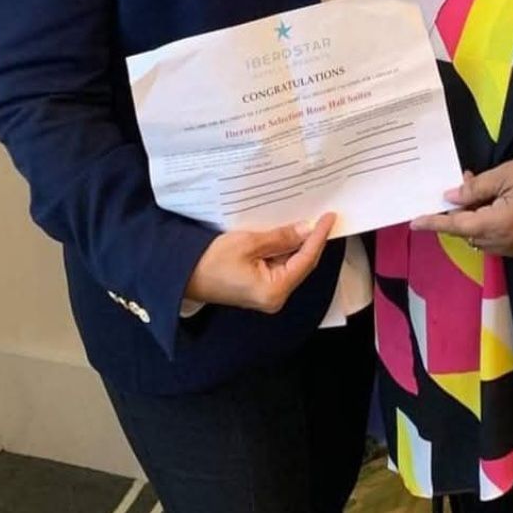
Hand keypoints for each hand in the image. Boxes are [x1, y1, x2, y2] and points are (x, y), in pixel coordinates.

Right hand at [184, 214, 335, 312]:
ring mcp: (267, 294)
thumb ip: (281, 237)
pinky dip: (285, 249)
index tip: (329, 217)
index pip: (306, 259)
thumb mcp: (249, 243)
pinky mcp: (259, 288)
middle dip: (312, 240)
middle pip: (302, 264)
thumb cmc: (211, 260)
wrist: (183, 276)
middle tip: (323, 216)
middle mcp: (275, 297)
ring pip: (291, 264)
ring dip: (299, 244)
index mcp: (274, 290)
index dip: (319, 237)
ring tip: (310, 219)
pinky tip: (289, 232)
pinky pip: (279, 266)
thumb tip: (306, 229)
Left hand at [411, 161, 512, 256]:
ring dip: (471, 215)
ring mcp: (511, 247)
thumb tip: (451, 197)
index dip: (433, 222)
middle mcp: (500, 243)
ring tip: (478, 185)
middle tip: (463, 181)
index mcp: (496, 225)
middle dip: (457, 210)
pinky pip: (491, 236)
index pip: (455, 225)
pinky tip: (490, 201)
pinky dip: (483, 221)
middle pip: (465, 231)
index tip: (413, 222)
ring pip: (477, 234)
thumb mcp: (507, 174)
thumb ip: (476, 187)